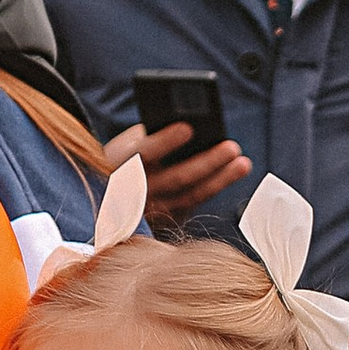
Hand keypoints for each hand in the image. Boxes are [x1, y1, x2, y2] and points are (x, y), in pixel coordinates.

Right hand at [105, 117, 251, 226]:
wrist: (106, 199)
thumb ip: (153, 135)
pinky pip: (193, 205)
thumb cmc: (124, 160)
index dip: (164, 141)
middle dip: (207, 163)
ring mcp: (150, 213)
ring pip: (190, 196)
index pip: (142, 153)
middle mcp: (134, 194)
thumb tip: (191, 126)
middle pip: (175, 178)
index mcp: (118, 166)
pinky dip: (212, 188)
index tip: (189, 128)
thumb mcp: (129, 145)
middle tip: (232, 147)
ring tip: (242, 163)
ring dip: (220, 180)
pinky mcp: (164, 224)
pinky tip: (230, 173)